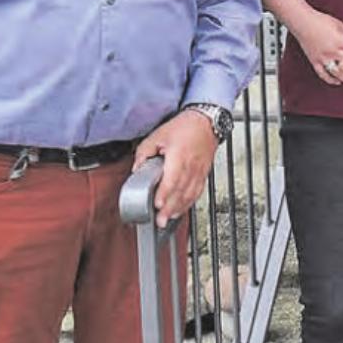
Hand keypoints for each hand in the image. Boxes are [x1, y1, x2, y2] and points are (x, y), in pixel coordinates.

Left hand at [133, 109, 219, 227]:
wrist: (206, 121)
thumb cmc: (184, 127)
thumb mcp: (157, 135)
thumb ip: (144, 153)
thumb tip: (137, 169)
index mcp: (180, 155)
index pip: (172, 179)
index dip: (165, 193)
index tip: (157, 205)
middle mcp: (191, 165)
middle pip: (181, 191)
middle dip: (169, 208)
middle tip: (159, 221)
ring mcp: (199, 171)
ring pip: (190, 194)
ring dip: (179, 208)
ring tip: (167, 219)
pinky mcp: (203, 174)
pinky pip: (197, 192)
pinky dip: (188, 202)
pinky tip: (180, 209)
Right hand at [291, 10, 342, 85]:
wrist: (302, 22)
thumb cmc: (321, 21)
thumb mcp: (339, 26)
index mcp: (339, 41)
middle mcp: (331, 51)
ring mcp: (322, 57)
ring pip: (336, 73)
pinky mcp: (314, 61)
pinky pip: (322, 74)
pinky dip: (330, 79)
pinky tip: (337, 81)